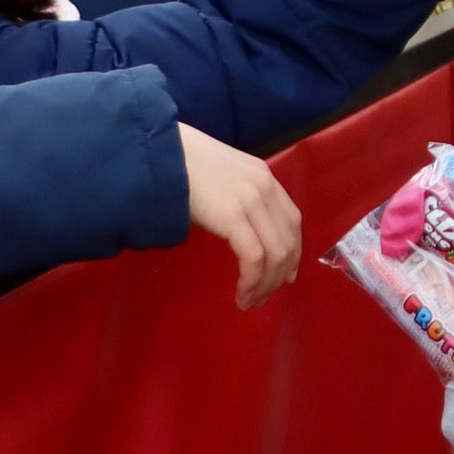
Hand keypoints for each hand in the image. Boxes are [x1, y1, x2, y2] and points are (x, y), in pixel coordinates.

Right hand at [179, 125, 306, 310]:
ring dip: (265, 285)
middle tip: (262, 297)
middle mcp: (265, 187)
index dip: (293, 253)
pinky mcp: (233, 215)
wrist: (160, 151)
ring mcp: (251, 200)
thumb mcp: (222, 178)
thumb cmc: (181, 164)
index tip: (285, 276)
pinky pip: (254, 257)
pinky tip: (242, 294)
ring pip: (275, 254)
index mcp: (264, 177)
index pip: (292, 221)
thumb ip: (237, 199)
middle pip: (288, 241)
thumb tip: (239, 233)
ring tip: (250, 302)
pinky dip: (252, 281)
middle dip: (279, 276)